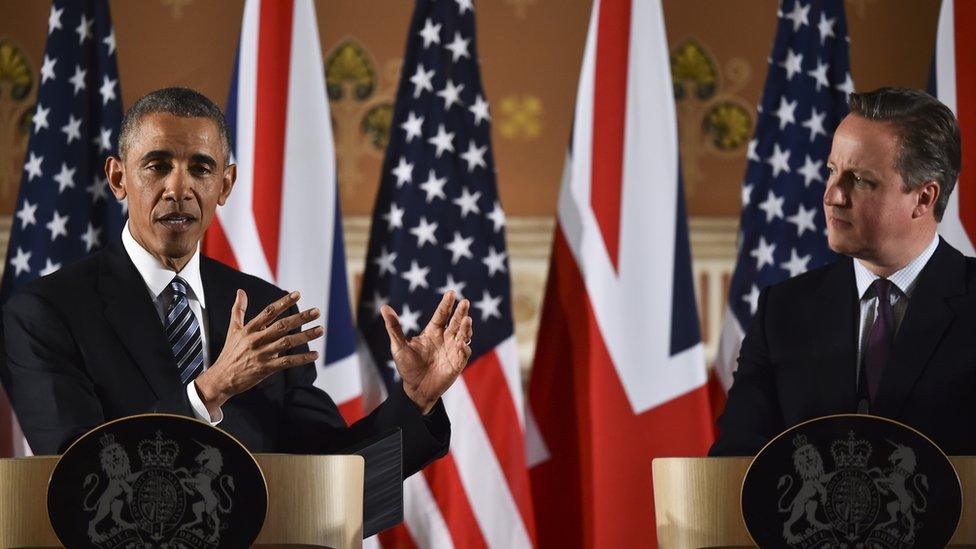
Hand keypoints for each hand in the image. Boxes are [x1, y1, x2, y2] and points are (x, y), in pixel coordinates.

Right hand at [195, 290, 323, 415]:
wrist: (221, 378)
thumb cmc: (230, 352)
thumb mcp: (233, 329)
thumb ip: (238, 310)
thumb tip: (240, 291)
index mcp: (249, 329)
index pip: (269, 312)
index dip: (283, 302)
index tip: (298, 294)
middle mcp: (256, 340)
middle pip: (281, 326)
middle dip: (300, 318)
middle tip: (316, 311)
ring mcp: (262, 354)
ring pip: (286, 342)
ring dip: (305, 336)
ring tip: (320, 329)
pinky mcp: (266, 368)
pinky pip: (287, 362)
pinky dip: (301, 358)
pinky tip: (315, 354)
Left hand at [381, 291, 472, 413]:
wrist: (415, 389)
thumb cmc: (407, 367)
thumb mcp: (399, 346)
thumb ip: (393, 327)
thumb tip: (384, 307)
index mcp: (432, 332)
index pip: (442, 314)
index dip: (447, 304)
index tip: (451, 293)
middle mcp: (445, 338)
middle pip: (456, 322)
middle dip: (461, 312)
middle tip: (465, 302)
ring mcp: (452, 350)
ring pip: (463, 335)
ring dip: (466, 328)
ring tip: (467, 320)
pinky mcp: (457, 363)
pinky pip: (463, 354)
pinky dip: (464, 348)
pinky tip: (461, 344)